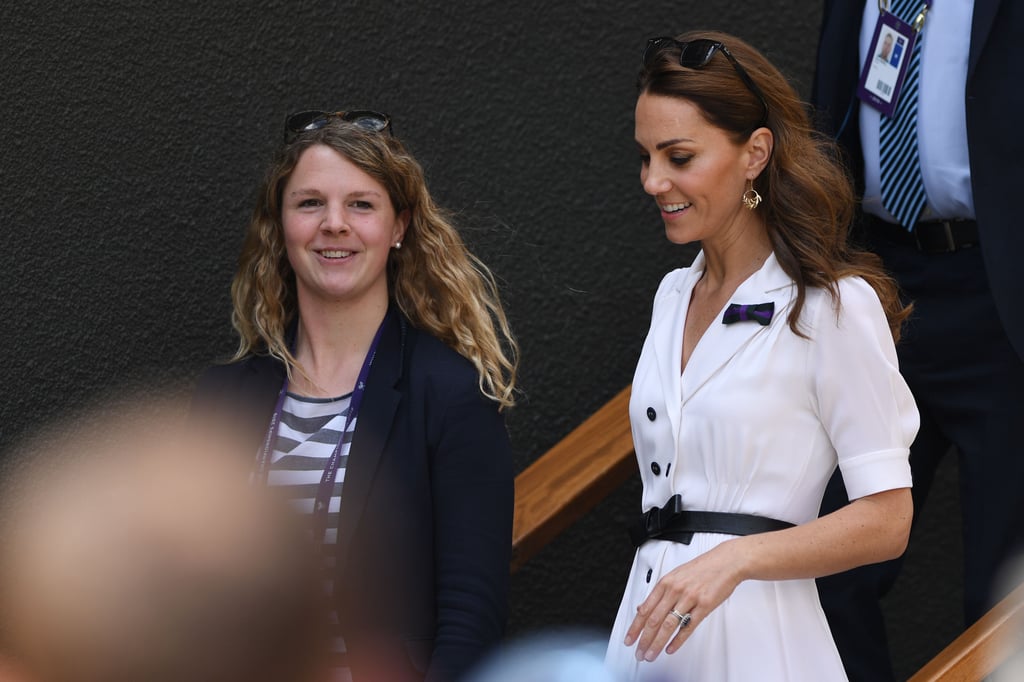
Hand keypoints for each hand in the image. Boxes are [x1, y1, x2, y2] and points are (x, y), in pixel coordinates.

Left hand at [622, 540, 744, 661]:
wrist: (726, 562)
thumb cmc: (702, 568)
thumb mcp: (676, 575)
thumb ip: (659, 592)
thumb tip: (643, 607)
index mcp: (666, 583)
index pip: (645, 609)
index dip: (635, 627)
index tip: (629, 638)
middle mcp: (675, 590)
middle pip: (654, 620)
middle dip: (644, 639)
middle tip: (638, 652)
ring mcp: (689, 598)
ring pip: (668, 625)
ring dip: (657, 643)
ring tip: (651, 654)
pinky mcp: (704, 606)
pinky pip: (688, 627)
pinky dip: (677, 640)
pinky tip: (670, 648)